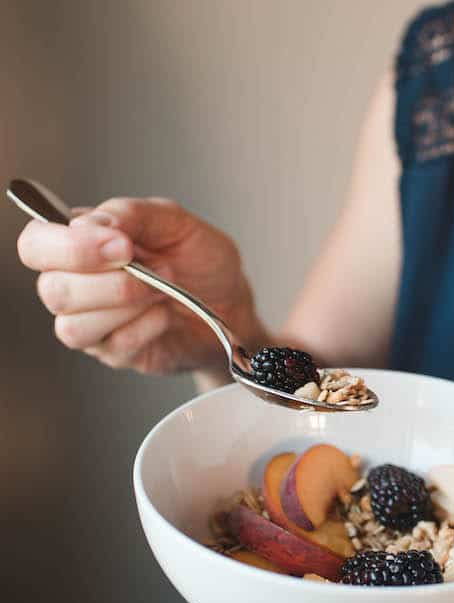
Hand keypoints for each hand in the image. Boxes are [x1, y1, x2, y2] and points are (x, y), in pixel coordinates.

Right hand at [17, 198, 263, 374]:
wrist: (233, 306)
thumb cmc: (202, 263)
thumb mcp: (177, 224)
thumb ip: (133, 215)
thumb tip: (93, 222)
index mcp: (81, 243)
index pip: (37, 244)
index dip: (70, 246)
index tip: (121, 245)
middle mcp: (77, 284)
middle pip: (51, 289)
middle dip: (106, 281)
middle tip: (154, 269)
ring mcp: (94, 324)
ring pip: (73, 325)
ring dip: (127, 306)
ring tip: (164, 291)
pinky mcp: (115, 354)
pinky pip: (111, 346)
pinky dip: (144, 327)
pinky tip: (165, 315)